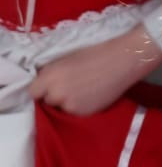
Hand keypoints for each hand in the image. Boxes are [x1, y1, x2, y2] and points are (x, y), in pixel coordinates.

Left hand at [29, 23, 161, 114]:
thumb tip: (42, 80)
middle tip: (70, 85)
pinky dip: (80, 106)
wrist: (123, 60)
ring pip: (61, 108)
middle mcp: (56, 94)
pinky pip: (74, 112)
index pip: (33, 91)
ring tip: (83, 90)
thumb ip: (52, 71)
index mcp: (50, 76)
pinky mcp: (83, 114)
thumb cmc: (97, 52)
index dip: (41, 88)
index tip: (49, 84)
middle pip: (47, 100)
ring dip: (67, 101)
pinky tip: (92, 95)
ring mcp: (69, 106)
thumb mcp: (68, 57)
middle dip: (55, 95)